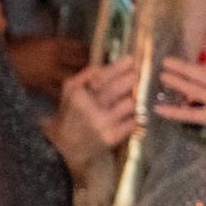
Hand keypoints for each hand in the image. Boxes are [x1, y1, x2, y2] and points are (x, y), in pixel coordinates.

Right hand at [7, 34, 87, 97]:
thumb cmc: (14, 46)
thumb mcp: (34, 39)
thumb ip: (51, 44)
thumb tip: (67, 49)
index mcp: (52, 43)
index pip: (78, 47)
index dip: (87, 51)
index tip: (93, 54)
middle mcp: (54, 57)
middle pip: (80, 62)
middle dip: (89, 66)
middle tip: (96, 70)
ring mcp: (49, 72)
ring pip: (73, 77)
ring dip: (81, 80)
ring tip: (87, 83)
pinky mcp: (42, 85)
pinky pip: (58, 92)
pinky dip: (66, 94)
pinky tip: (73, 97)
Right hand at [46, 57, 138, 173]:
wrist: (67, 147)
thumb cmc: (71, 114)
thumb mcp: (69, 91)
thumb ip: (84, 76)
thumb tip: (102, 64)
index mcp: (78, 94)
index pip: (102, 76)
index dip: (119, 67)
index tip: (132, 59)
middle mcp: (88, 108)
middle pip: (118, 89)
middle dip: (132, 79)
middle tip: (138, 74)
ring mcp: (101, 123)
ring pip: (129, 104)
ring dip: (134, 100)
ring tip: (132, 99)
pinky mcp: (111, 137)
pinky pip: (133, 121)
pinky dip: (134, 118)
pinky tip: (130, 117)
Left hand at [153, 57, 205, 144]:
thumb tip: (199, 69)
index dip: (196, 66)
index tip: (183, 65)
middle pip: (203, 76)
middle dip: (183, 68)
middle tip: (166, 62)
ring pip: (195, 91)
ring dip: (177, 83)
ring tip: (163, 77)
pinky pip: (191, 114)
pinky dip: (174, 111)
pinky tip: (160, 109)